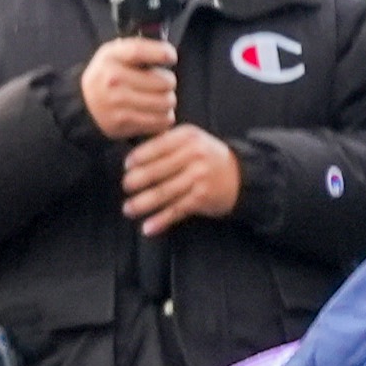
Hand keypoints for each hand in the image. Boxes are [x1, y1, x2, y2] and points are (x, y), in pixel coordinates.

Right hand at [78, 36, 180, 143]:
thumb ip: (138, 48)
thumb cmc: (107, 75)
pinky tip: (155, 112)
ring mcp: (118, 103)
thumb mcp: (114, 53)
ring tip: (159, 99)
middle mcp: (114, 79)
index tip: (171, 57)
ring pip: (165, 103)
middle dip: (168, 82)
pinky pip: (160, 121)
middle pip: (163, 82)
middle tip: (162, 83)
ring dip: (167, 101)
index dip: (161, 53)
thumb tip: (167, 53)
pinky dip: (163, 118)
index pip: (139, 51)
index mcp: (112, 57)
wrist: (85, 104)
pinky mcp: (124, 123)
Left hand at [119, 127, 244, 233]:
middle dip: (137, 181)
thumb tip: (134, 155)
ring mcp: (199, 177)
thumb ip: (167, 142)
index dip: (139, 157)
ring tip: (128, 209)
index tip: (127, 166)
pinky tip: (148, 228)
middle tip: (125, 187)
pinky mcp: (202, 198)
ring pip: (164, 192)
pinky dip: (160, 220)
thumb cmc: (208, 157)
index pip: (158, 146)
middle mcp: (194, 155)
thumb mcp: (192, 140)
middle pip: (158, 170)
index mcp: (188, 137)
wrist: (240, 175)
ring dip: (143, 203)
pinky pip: (176, 210)